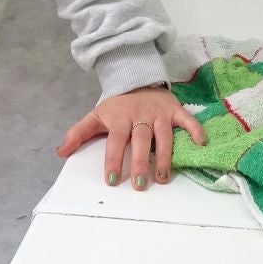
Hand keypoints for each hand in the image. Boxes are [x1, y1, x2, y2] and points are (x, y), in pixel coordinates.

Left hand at [56, 86, 207, 189]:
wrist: (138, 78)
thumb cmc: (117, 105)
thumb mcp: (96, 116)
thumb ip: (79, 133)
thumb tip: (60, 152)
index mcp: (120, 118)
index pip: (116, 141)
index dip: (113, 159)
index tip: (112, 180)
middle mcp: (141, 116)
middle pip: (141, 140)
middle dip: (140, 163)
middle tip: (140, 185)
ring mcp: (160, 113)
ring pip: (164, 134)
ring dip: (165, 156)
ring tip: (163, 177)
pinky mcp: (175, 109)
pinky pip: (187, 119)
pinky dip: (195, 129)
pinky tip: (201, 143)